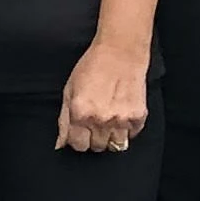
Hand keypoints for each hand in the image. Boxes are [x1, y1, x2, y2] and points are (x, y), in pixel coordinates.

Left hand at [57, 39, 150, 153]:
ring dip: (111, 137)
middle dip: (94, 139)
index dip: (78, 140)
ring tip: (109, 121)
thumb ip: (64, 120)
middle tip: (95, 124)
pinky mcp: (138, 116)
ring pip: (116, 146)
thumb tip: (60, 144)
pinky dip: (127, 130)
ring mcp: (121, 119)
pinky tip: (122, 115)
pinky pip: (132, 135)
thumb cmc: (91, 68)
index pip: (78, 145)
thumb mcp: (69, 91)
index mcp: (80, 113)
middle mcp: (100, 120)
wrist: (120, 52)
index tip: (80, 134)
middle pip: (97, 147)